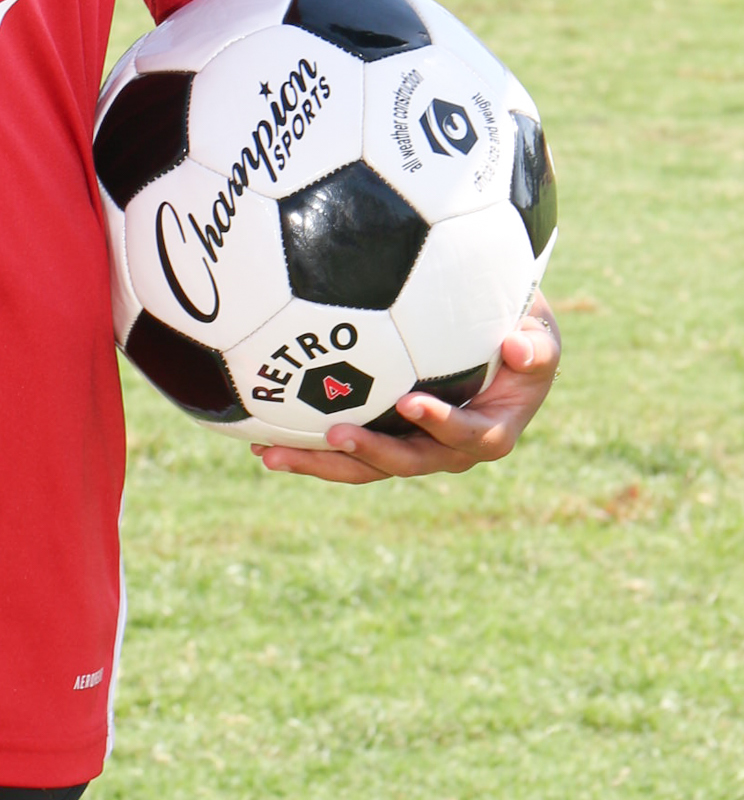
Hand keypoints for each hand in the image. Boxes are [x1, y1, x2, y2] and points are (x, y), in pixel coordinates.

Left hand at [251, 293, 560, 483]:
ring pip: (365, 466)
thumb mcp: (540, 335)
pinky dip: (306, 445)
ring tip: (271, 453)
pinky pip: (345, 447)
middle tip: (332, 434)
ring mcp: (411, 446)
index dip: (440, 424)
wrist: (499, 344)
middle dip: (369, 453)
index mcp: (489, 431)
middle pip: (407, 462)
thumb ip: (535, 346)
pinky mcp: (381, 436)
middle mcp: (447, 449)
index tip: (409, 402)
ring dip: (320, 462)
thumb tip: (517, 348)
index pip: (466, 436)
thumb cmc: (520, 334)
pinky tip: (260, 436)